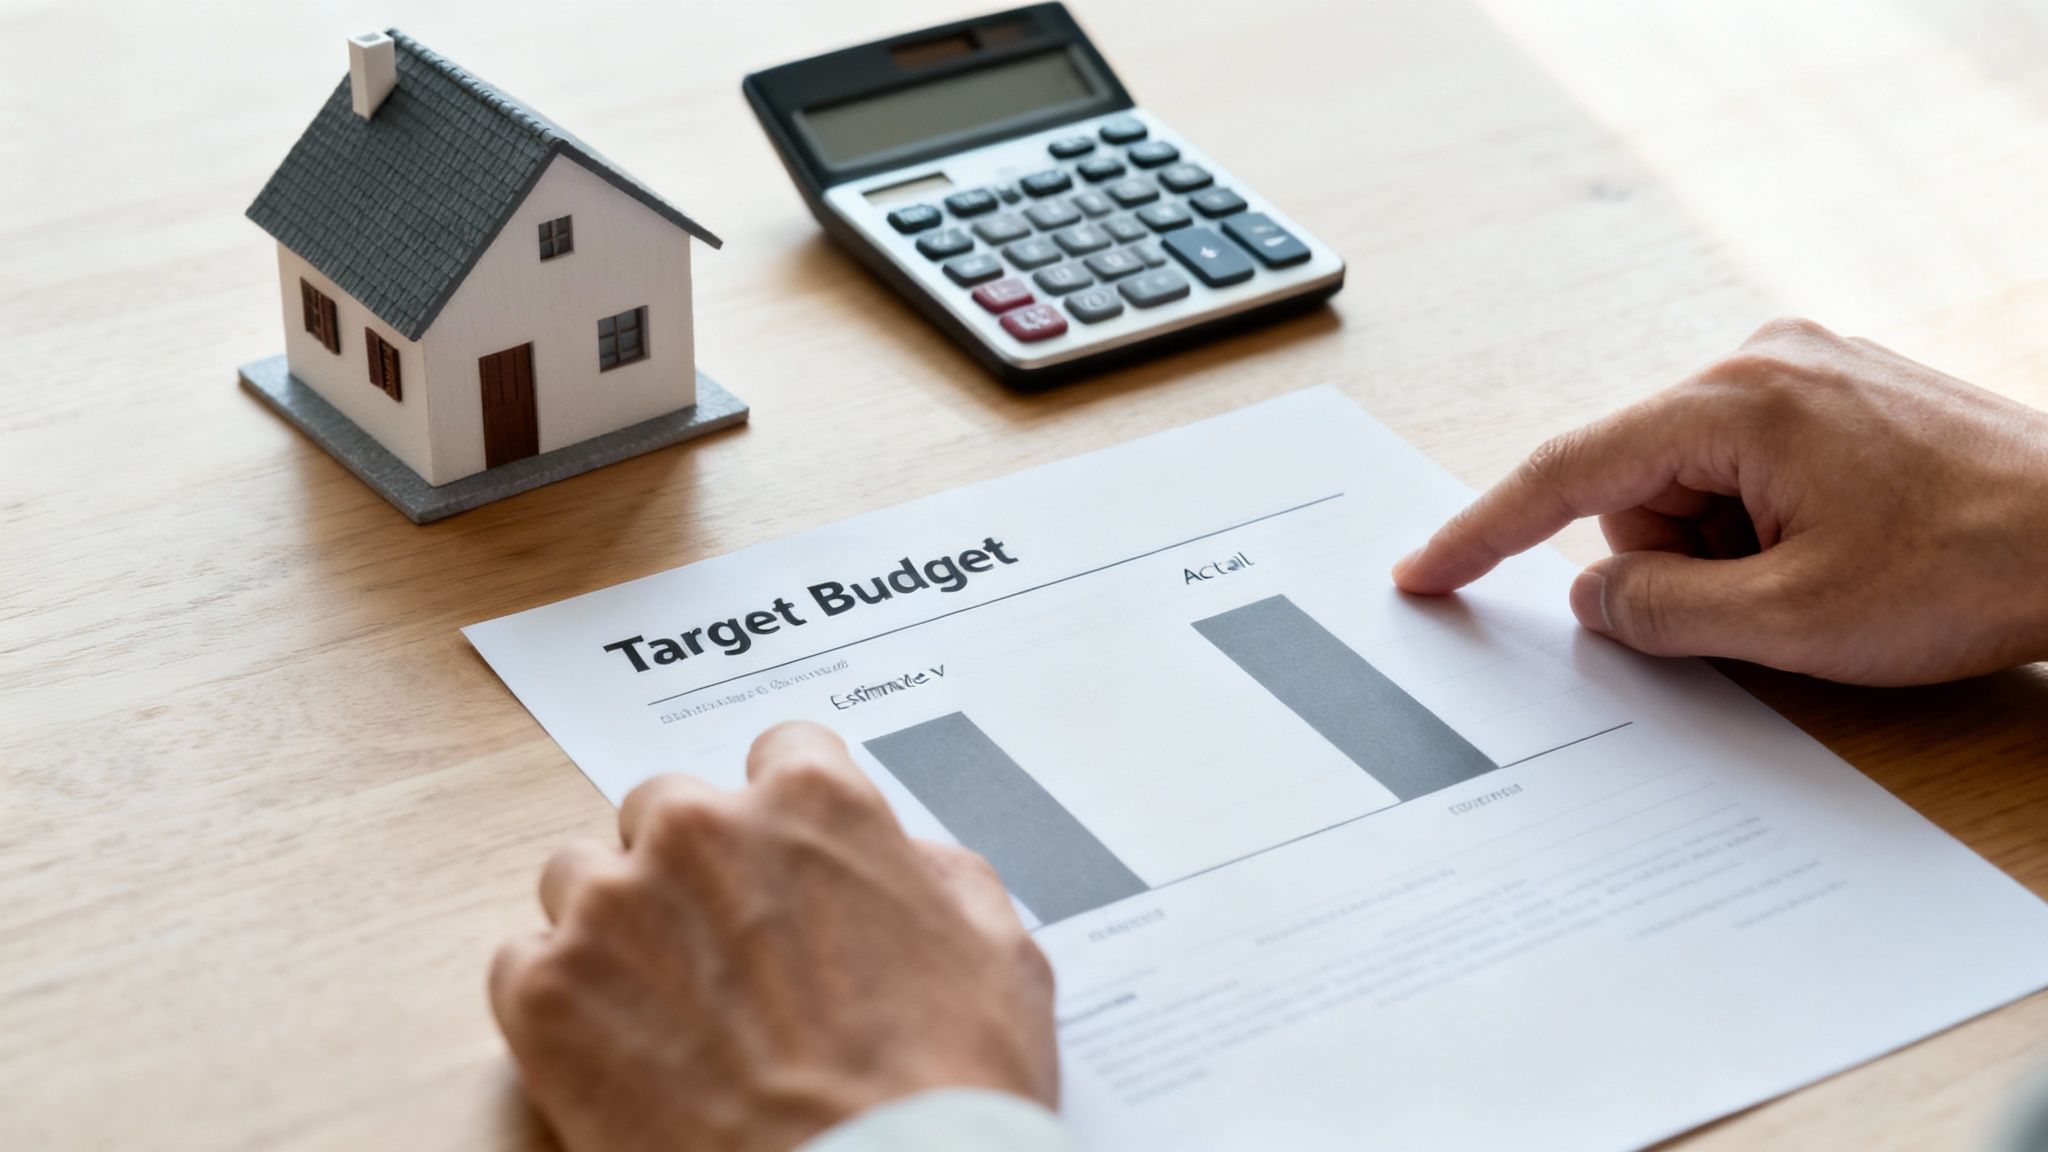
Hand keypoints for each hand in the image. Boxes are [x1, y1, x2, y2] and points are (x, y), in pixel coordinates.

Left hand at [489, 722, 1057, 1151]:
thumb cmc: (945, 1087)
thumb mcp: (999, 950)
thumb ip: (936, 874)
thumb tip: (902, 864)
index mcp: (812, 802)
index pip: (781, 751)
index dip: (789, 816)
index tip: (784, 857)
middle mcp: (702, 831)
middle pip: (666, 807)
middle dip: (692, 866)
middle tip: (726, 949)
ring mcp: (614, 909)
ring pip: (581, 876)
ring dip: (616, 926)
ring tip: (666, 1006)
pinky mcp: (548, 995)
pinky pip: (522, 963)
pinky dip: (560, 1000)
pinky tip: (617, 1049)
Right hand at [1392, 318, 2047, 684]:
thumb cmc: (1976, 566)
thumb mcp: (1792, 621)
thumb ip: (1660, 612)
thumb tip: (1594, 601)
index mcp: (1736, 400)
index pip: (1567, 469)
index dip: (1484, 531)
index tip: (1424, 571)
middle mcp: (1760, 360)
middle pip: (1636, 487)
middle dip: (1674, 562)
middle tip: (1766, 603)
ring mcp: (1804, 370)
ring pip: (1691, 487)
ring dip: (1728, 552)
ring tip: (1826, 575)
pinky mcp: (1837, 395)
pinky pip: (1745, 470)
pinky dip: (1764, 527)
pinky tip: (1842, 548)